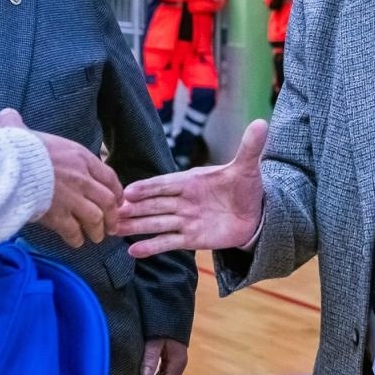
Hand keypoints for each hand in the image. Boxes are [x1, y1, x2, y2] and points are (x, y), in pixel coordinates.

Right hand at [0, 108, 122, 246]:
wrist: (9, 167)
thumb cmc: (16, 148)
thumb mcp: (22, 132)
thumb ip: (18, 124)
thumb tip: (7, 114)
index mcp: (79, 157)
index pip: (108, 175)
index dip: (115, 190)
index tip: (116, 200)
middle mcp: (82, 178)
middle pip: (107, 201)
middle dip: (111, 216)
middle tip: (110, 226)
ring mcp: (72, 199)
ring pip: (95, 218)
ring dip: (97, 230)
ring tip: (95, 238)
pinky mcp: (59, 216)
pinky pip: (74, 231)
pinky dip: (76, 238)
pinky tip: (75, 242)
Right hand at [115, 119, 267, 256]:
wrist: (254, 214)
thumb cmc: (246, 187)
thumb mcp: (248, 167)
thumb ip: (250, 147)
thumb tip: (262, 123)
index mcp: (191, 181)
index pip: (165, 184)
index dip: (148, 188)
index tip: (128, 191)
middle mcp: (183, 200)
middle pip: (154, 205)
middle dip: (134, 208)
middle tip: (113, 211)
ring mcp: (184, 220)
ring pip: (156, 223)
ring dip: (136, 226)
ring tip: (115, 230)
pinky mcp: (190, 238)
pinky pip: (168, 242)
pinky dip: (152, 247)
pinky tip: (133, 252)